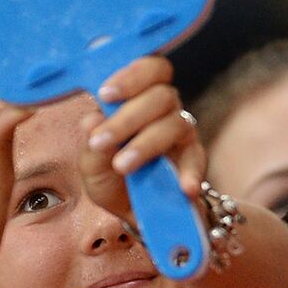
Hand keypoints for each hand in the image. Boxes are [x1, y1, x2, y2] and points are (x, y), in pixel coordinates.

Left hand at [79, 56, 206, 220]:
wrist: (136, 216)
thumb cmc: (114, 180)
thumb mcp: (92, 166)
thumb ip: (91, 144)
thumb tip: (92, 121)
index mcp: (138, 100)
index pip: (148, 70)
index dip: (131, 76)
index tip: (105, 94)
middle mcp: (164, 111)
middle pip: (161, 95)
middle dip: (128, 117)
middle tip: (102, 140)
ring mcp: (182, 135)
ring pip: (175, 123)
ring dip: (146, 144)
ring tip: (122, 167)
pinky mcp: (195, 161)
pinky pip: (197, 159)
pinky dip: (189, 172)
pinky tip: (182, 187)